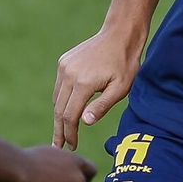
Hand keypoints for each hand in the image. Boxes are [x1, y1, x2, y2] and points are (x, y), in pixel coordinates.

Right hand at [53, 27, 142, 149]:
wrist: (119, 34)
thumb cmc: (125, 63)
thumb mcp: (120, 88)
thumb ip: (101, 106)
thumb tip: (83, 122)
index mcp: (83, 83)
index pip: (70, 116)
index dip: (70, 134)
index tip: (72, 147)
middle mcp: (69, 74)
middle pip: (59, 109)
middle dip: (59, 130)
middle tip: (59, 147)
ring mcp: (64, 66)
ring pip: (57, 98)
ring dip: (59, 116)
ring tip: (62, 132)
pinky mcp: (63, 62)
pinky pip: (59, 86)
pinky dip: (62, 100)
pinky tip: (67, 110)